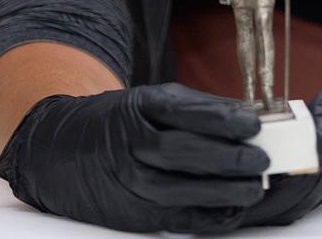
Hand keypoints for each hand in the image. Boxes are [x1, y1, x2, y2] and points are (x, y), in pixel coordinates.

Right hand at [0, 82, 269, 234]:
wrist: (60, 152)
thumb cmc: (115, 123)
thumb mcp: (145, 102)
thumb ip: (192, 109)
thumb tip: (244, 118)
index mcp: (137, 108)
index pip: (184, 113)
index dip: (221, 119)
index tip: (252, 124)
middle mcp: (132, 144)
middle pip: (186, 153)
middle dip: (229, 157)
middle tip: (261, 158)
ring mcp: (132, 181)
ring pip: (185, 190)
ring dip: (225, 190)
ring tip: (255, 186)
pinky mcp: (135, 214)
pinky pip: (180, 219)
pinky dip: (210, 217)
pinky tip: (233, 210)